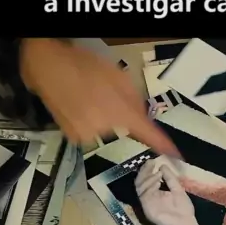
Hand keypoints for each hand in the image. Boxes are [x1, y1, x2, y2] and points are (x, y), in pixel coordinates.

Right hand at [19, 38, 178, 156]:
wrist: (48, 68)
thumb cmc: (86, 67)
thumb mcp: (119, 78)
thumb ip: (135, 101)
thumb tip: (142, 118)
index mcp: (120, 114)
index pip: (148, 135)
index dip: (163, 146)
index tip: (177, 156)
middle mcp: (105, 130)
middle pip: (126, 134)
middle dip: (126, 122)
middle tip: (113, 101)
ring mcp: (87, 136)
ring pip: (109, 133)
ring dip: (108, 122)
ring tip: (94, 99)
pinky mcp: (74, 138)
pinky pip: (92, 133)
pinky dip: (93, 123)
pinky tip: (84, 105)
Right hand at [135, 159, 196, 224]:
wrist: (187, 224)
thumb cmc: (184, 209)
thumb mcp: (178, 189)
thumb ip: (170, 178)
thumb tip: (162, 165)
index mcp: (155, 193)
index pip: (146, 179)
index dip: (147, 169)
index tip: (152, 161)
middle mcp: (148, 197)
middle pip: (139, 182)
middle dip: (144, 172)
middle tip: (150, 164)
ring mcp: (147, 204)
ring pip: (139, 188)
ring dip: (147, 179)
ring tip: (157, 174)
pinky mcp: (148, 210)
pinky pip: (144, 197)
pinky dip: (148, 187)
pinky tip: (156, 182)